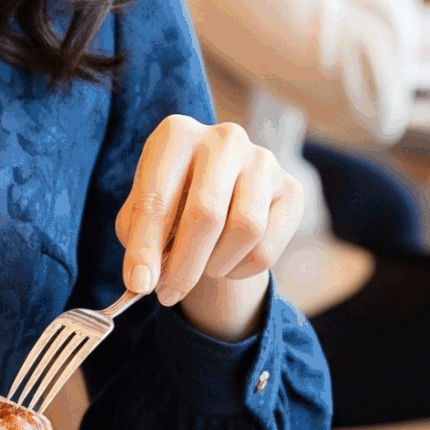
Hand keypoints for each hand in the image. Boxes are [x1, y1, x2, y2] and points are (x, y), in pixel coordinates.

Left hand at [116, 115, 302, 342]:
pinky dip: (243, 268)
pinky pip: (268, 246)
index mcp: (177, 135)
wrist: (221, 194)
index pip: (157, 197)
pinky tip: (229, 260)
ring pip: (246, 229)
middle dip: (184, 265)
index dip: (145, 247)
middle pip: (207, 213)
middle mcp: (223, 138)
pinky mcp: (291, 188)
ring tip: (203, 267)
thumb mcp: (142, 213)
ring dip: (217, 264)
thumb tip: (142, 280)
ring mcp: (262, 160)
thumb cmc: (173, 202)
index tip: (138, 284)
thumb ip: (139, 241)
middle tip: (168, 294)